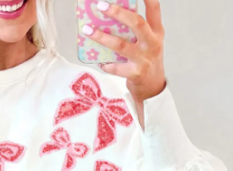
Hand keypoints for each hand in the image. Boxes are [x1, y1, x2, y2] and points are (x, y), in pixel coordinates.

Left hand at [83, 0, 166, 120]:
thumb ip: (137, 30)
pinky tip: (99, 62)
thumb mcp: (148, 42)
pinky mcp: (135, 73)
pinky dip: (106, 64)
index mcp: (157, 32)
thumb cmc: (146, 60)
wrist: (153, 88)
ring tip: (87, 30)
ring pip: (121, 45)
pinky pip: (116, 67)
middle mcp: (152, 43)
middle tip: (101, 5)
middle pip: (136, 23)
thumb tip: (110, 17)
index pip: (154, 9)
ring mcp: (144, 58)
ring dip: (102, 37)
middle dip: (118, 13)